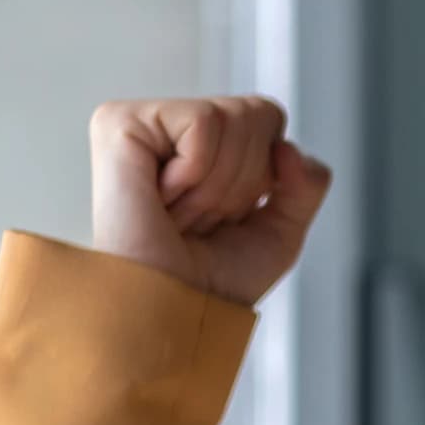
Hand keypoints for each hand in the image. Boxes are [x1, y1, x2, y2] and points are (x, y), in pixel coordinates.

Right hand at [87, 95, 330, 308]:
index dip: (263, 175)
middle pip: (257, 112)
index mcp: (202, 145)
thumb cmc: (211, 283)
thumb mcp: (281, 232)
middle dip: (242, 181)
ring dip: (218, 185)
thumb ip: (306, 185)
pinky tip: (162, 198)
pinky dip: (198, 172)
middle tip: (197, 219)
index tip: (224, 216)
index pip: (268, 116)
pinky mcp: (118, 122)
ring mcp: (140, 120)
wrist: (171, 312)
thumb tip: (287, 147)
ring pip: (233, 116)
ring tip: (177, 214)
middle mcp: (170, 127)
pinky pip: (204, 122)